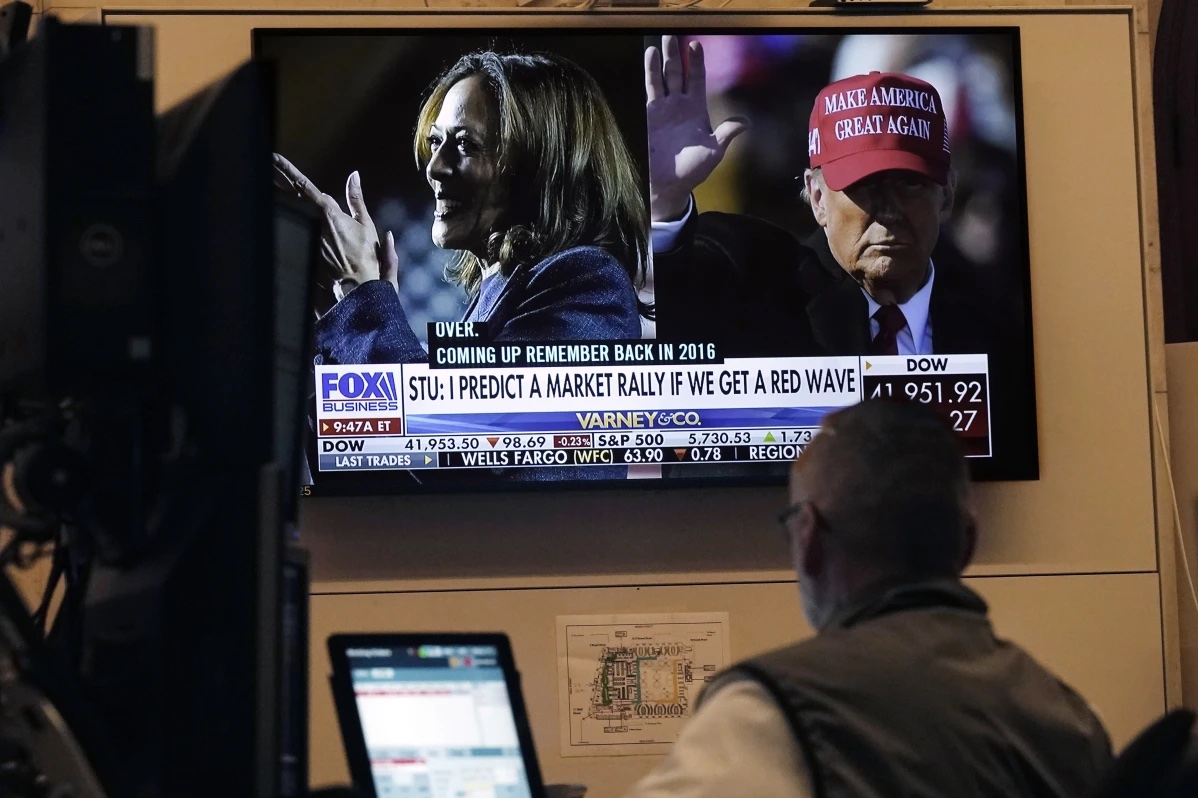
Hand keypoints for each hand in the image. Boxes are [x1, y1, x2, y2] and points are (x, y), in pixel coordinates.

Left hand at [272, 154, 391, 292]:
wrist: (356, 290)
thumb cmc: (366, 258)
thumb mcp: (366, 226)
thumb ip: (356, 199)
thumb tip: (354, 175)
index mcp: (327, 212)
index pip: (302, 185)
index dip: (286, 170)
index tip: (273, 158)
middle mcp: (310, 222)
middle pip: (286, 195)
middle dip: (274, 179)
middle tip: (261, 164)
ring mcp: (302, 236)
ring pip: (283, 213)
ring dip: (273, 199)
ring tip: (261, 185)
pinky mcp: (298, 250)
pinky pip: (285, 231)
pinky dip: (278, 220)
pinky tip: (268, 214)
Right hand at [645, 35, 748, 221]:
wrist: (667, 184)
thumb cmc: (692, 170)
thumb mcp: (714, 152)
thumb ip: (727, 134)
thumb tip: (746, 122)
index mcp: (696, 109)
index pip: (698, 79)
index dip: (698, 62)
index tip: (697, 44)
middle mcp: (679, 105)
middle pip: (679, 73)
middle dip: (677, 54)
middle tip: (674, 35)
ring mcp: (663, 109)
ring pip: (663, 78)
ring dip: (662, 60)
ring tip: (662, 42)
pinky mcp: (650, 115)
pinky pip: (650, 90)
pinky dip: (650, 73)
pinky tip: (649, 58)